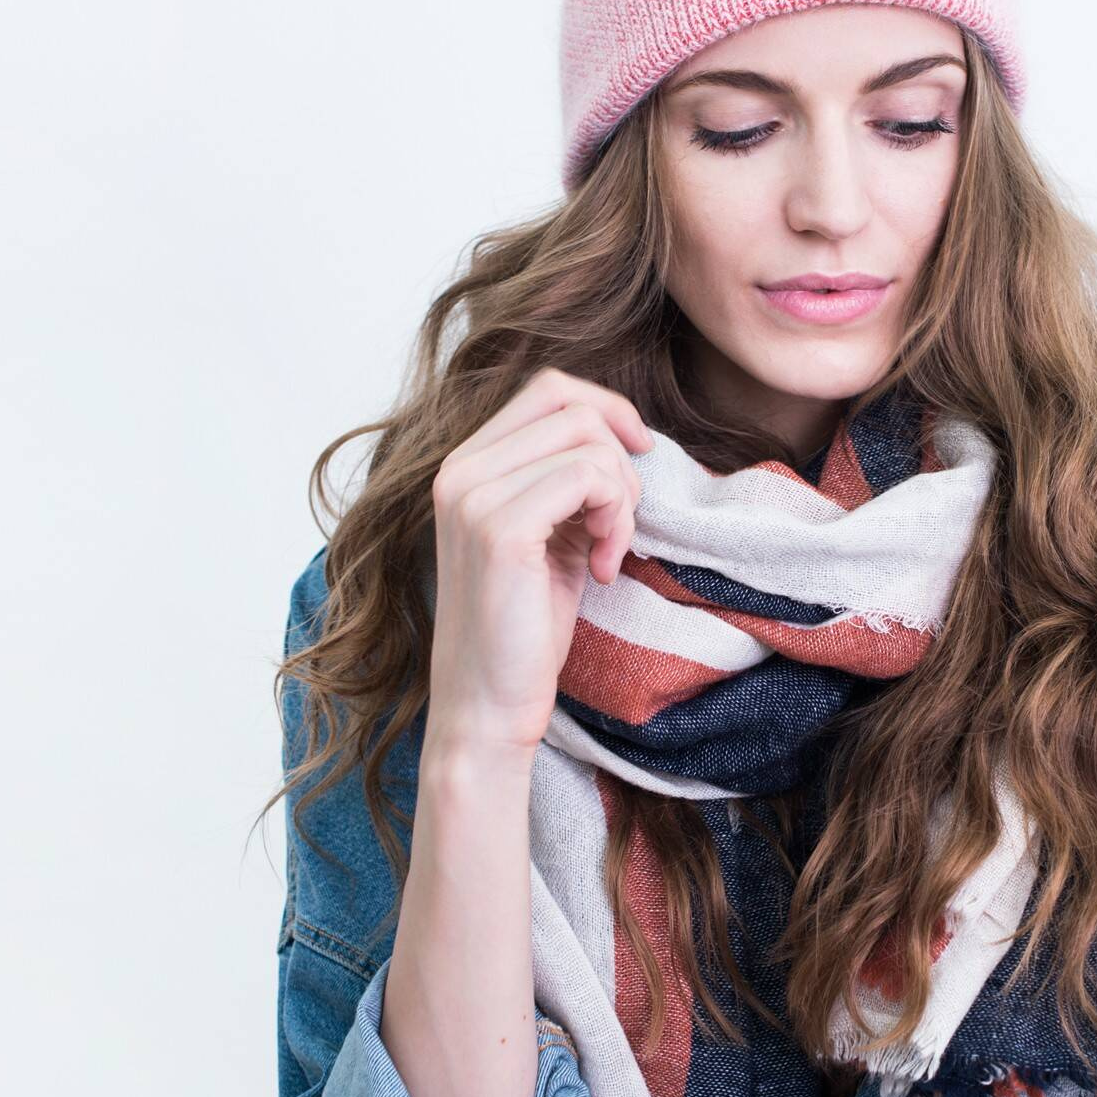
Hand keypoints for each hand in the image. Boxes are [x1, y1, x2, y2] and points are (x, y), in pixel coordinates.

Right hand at [427, 366, 652, 757]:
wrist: (487, 706)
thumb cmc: (523, 628)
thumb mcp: (550, 536)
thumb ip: (567, 482)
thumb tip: (623, 436)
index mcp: (465, 466)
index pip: (548, 391)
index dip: (608, 411)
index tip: (638, 458)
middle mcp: (458, 470)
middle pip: (571, 406)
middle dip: (619, 460)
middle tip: (617, 526)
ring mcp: (472, 496)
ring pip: (588, 442)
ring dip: (620, 499)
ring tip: (605, 553)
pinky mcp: (499, 528)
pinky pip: (588, 479)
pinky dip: (615, 521)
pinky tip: (601, 569)